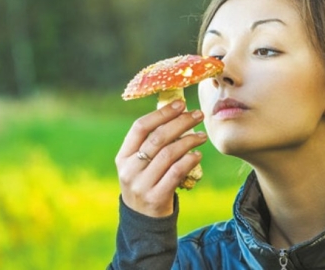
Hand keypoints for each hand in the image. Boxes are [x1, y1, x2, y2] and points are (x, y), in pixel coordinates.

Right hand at [115, 100, 206, 216]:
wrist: (143, 222)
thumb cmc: (146, 184)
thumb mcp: (138, 165)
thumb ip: (150, 144)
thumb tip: (175, 113)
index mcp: (123, 157)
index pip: (140, 127)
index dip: (161, 113)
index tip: (180, 104)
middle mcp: (129, 169)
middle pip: (157, 138)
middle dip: (180, 123)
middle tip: (197, 115)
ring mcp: (141, 184)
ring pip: (169, 154)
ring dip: (189, 141)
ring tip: (201, 136)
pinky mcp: (156, 198)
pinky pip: (176, 173)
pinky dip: (189, 161)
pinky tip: (198, 155)